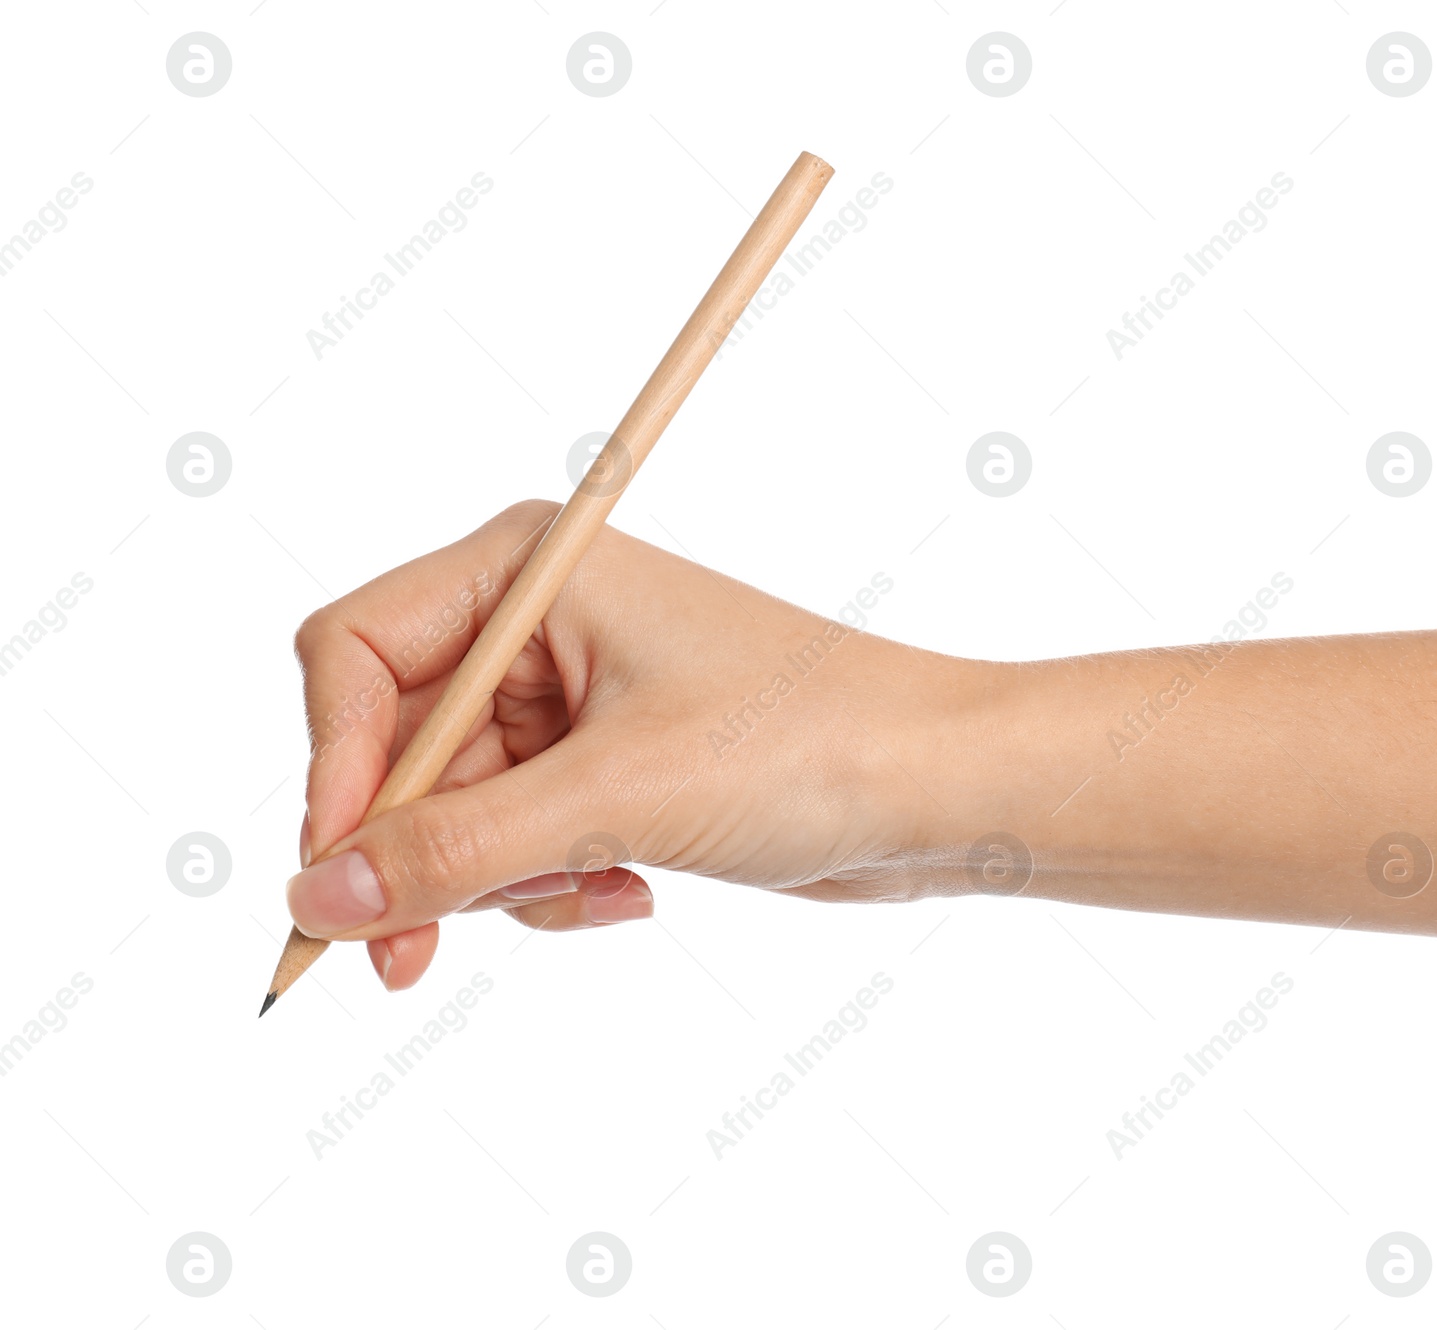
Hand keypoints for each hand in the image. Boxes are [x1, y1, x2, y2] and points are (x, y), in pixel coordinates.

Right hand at [288, 501, 940, 989]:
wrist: (939, 787)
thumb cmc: (805, 743)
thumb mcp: (613, 798)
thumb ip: (452, 852)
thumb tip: (316, 900)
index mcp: (530, 570)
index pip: (354, 653)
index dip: (334, 768)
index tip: (339, 879)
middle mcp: (536, 624)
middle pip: (393, 748)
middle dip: (414, 856)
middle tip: (405, 964)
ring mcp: (569, 701)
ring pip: (452, 814)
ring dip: (503, 880)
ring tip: (598, 888)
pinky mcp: (603, 770)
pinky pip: (517, 846)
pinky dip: (555, 886)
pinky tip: (633, 891)